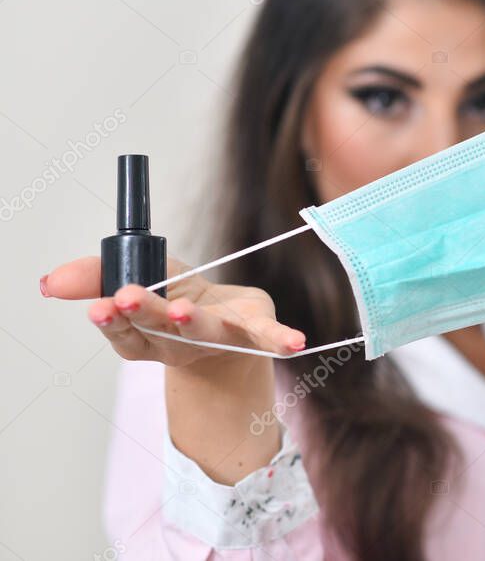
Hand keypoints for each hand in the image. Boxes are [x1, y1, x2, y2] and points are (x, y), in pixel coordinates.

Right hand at [41, 257, 305, 365]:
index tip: (99, 305)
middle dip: (143, 312)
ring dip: (191, 321)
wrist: (229, 327)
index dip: (110, 319)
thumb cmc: (177, 299)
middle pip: (159, 327)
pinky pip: (268, 335)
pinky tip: (296, 344)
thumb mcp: (136, 278)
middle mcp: (181, 341)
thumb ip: (93, 277)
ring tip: (183, 310)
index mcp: (147, 335)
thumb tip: (52, 281)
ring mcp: (219, 336)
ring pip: (204, 330)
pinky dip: (281, 339)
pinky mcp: (254, 328)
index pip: (123, 330)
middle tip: (126, 298)